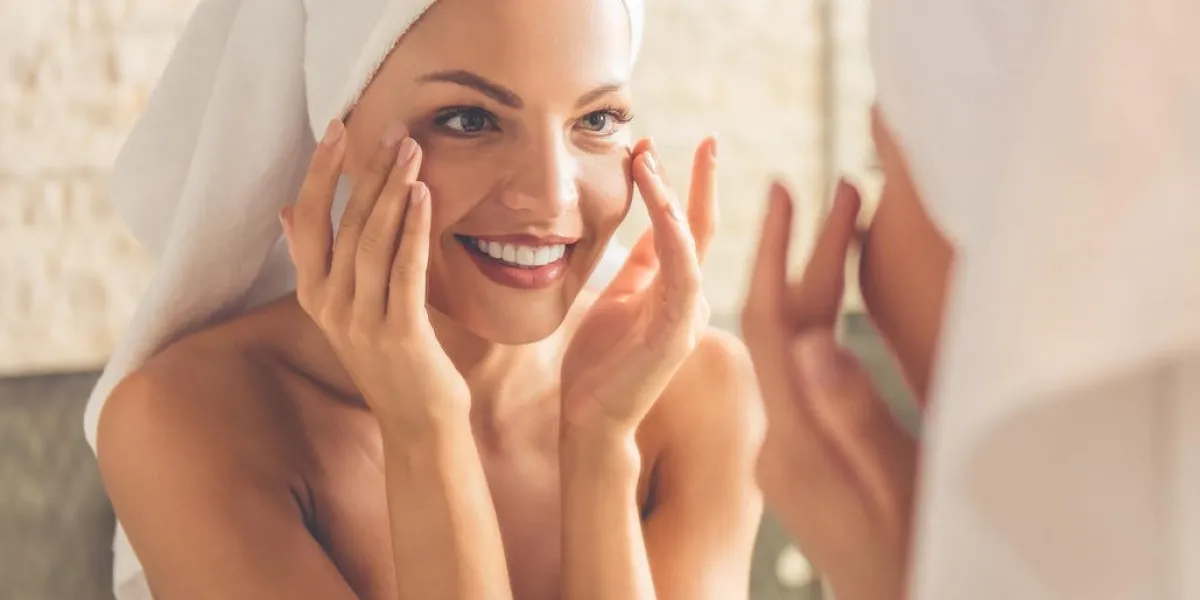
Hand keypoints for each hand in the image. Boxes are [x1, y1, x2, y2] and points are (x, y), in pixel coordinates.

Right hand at [281, 120, 469, 431]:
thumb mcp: (346, 308)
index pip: (308, 221)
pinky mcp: (400, 334)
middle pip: (345, 224)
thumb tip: (284, 210)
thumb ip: (316, 259)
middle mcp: (331, 306)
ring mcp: (363, 322)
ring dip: (393, 191)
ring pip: (373, 242)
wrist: (418, 422)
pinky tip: (423, 195)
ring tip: (412, 151)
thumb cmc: (390, 359)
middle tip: (393, 130)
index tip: (337, 128)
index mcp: (316, 295)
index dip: (320, 173)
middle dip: (369, 172)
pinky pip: (405, 271)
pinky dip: (414, 230)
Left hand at [559, 138, 716, 438]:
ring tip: (653, 159)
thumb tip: (650, 222)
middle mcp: (690, 298)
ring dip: (674, 198)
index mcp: (674, 290)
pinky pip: (681, 273)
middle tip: (708, 138)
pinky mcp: (677, 332)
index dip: (679, 185)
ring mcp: (687, 315)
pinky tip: (662, 206)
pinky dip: (674, 236)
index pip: (685, 227)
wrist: (590, 419)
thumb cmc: (600, 364)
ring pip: (689, 243)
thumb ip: (638, 264)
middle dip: (704, 181)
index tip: (658, 144)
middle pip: (701, 228)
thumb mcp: (618, 297)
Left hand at [740, 180, 918, 599]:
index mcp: (794, 436)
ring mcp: (788, 441)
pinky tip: (841, 296)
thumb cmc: (906, 547)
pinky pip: (803, 372)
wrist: (891, 596)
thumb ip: (854, 412)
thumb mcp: (891, 478)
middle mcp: (779, 433)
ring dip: (819, 284)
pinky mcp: (802, 449)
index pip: (771, 326)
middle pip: (785, 326)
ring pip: (796, 346)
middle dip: (809, 254)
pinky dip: (823, 324)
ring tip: (847, 221)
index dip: (777, 254)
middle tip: (828, 188)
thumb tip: (816, 341)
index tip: (782, 189)